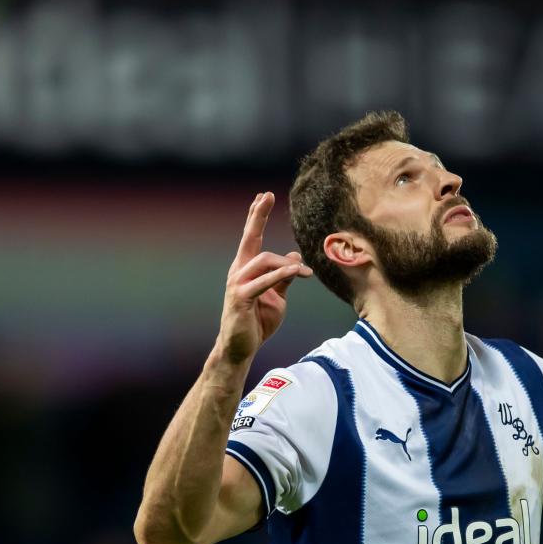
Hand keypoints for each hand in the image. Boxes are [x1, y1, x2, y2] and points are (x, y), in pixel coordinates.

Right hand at [216, 192, 312, 364]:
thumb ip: (284, 277)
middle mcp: (238, 272)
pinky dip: (281, 274)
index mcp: (246, 269)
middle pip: (249, 238)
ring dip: (286, 263)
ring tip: (304, 272)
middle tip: (266, 196)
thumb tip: (294, 256)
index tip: (263, 196)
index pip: (251, 238)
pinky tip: (296, 271)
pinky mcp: (242, 298)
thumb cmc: (257, 321)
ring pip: (263, 260)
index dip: (256, 217)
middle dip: (258, 216)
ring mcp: (238, 284)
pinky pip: (264, 281)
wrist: (242, 347)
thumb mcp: (277, 296)